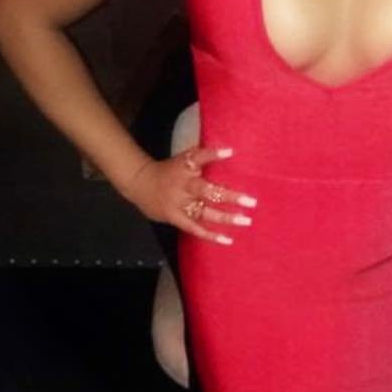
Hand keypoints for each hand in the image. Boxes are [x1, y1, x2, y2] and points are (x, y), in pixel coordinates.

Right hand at [125, 146, 255, 245]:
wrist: (140, 183)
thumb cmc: (170, 170)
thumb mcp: (184, 157)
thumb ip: (204, 155)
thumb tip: (231, 151)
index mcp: (185, 167)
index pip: (199, 157)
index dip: (214, 155)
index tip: (231, 153)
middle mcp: (183, 185)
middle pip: (207, 191)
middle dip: (230, 197)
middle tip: (251, 202)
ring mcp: (179, 204)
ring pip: (203, 212)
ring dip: (225, 218)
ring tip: (245, 221)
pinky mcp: (175, 218)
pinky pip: (194, 228)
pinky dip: (210, 235)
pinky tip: (227, 240)